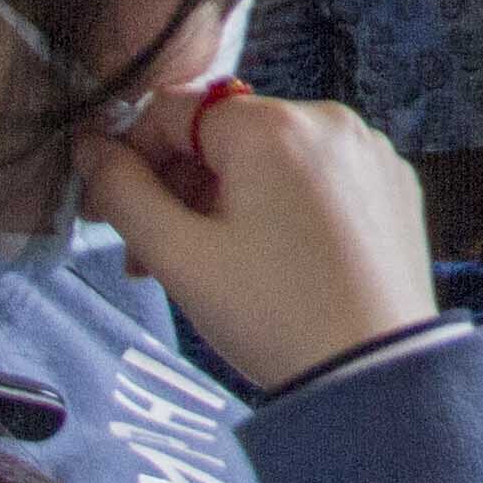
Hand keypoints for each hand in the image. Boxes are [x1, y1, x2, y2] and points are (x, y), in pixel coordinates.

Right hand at [77, 93, 436, 393]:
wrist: (374, 371)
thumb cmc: (273, 315)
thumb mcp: (180, 256)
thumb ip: (124, 194)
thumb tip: (90, 148)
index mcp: (275, 125)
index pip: (174, 112)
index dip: (129, 159)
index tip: (108, 214)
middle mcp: (330, 120)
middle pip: (224, 137)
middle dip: (176, 191)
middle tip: (149, 258)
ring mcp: (368, 150)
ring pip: (269, 160)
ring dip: (223, 202)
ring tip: (201, 269)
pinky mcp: (392, 184)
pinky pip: (316, 178)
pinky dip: (279, 207)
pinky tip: (264, 262)